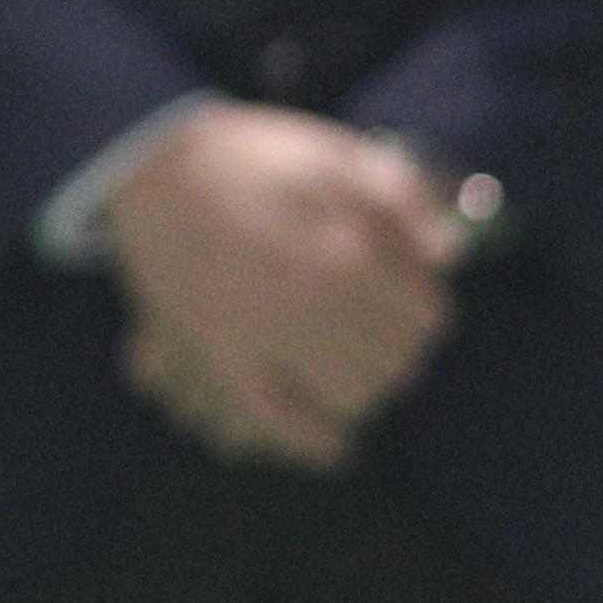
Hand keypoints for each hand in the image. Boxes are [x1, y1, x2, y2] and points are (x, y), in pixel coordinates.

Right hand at [98, 103, 461, 471]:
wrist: (151, 164)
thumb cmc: (250, 156)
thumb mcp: (333, 154)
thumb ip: (399, 199)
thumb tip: (450, 253)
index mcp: (348, 252)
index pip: (422, 315)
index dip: (424, 307)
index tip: (414, 300)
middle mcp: (314, 304)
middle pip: (393, 360)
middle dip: (400, 350)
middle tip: (388, 337)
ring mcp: (266, 336)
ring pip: (349, 394)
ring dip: (367, 388)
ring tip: (362, 372)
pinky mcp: (223, 357)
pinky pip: (278, 419)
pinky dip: (314, 440)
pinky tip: (336, 448)